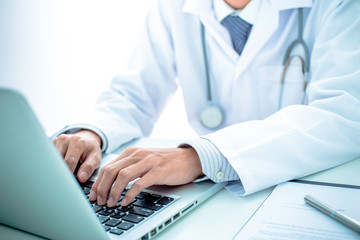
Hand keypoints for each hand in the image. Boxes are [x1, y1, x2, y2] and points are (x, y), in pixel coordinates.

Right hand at [53, 130, 101, 182]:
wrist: (87, 139)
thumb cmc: (91, 150)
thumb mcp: (95, 158)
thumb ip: (89, 167)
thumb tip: (81, 178)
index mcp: (78, 142)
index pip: (69, 161)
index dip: (68, 173)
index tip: (67, 182)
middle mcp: (66, 139)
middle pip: (58, 160)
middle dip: (61, 171)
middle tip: (63, 181)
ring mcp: (58, 140)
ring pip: (52, 159)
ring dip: (57, 167)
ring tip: (62, 173)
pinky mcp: (53, 142)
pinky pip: (50, 155)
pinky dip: (54, 162)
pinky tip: (59, 166)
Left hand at [89, 147, 203, 206]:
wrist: (189, 159)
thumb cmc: (166, 162)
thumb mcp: (144, 160)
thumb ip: (130, 166)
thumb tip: (111, 182)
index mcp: (132, 152)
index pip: (108, 167)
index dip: (98, 183)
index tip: (94, 195)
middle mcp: (138, 155)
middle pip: (111, 171)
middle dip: (102, 188)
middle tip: (100, 202)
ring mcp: (148, 162)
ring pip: (122, 176)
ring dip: (113, 192)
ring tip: (111, 203)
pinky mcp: (158, 171)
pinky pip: (139, 183)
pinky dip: (130, 194)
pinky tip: (126, 201)